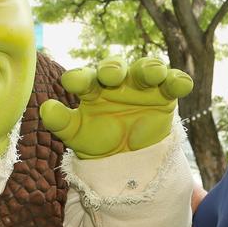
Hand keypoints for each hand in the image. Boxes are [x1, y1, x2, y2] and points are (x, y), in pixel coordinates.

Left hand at [40, 56, 192, 158]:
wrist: (127, 158)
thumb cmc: (97, 139)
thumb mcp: (76, 134)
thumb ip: (61, 122)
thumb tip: (45, 109)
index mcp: (91, 87)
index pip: (83, 78)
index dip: (78, 78)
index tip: (70, 83)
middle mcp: (116, 81)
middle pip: (114, 68)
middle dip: (113, 69)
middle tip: (111, 75)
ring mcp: (141, 85)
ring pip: (145, 69)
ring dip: (149, 68)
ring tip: (152, 74)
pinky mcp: (164, 94)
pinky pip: (172, 83)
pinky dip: (178, 80)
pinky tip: (182, 84)